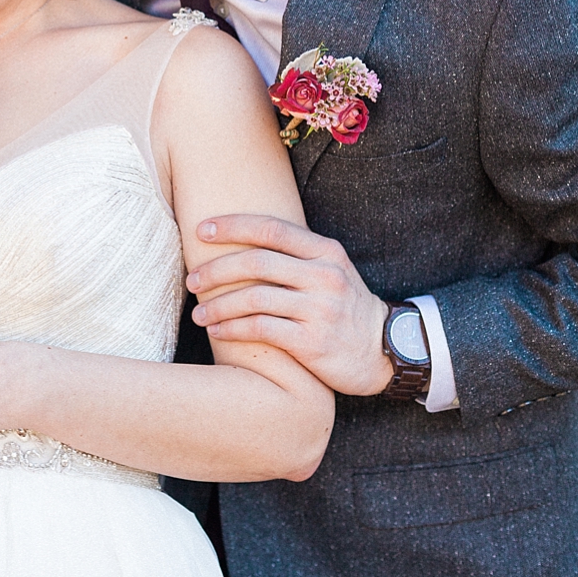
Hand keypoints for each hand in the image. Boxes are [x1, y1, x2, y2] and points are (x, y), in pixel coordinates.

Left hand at [187, 214, 392, 395]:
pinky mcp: (313, 342)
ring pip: (254, 297)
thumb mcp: (331, 270)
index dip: (232, 226)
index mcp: (325, 251)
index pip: (271, 228)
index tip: (201, 230)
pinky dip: (233, 329)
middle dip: (216, 269)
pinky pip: (262, 329)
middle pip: (256, 262)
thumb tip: (240, 240)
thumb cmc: (344, 307)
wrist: (384, 350)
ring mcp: (320, 309)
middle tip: (193, 280)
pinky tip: (218, 332)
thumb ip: (295, 254)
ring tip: (199, 313)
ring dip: (218, 305)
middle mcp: (324, 276)